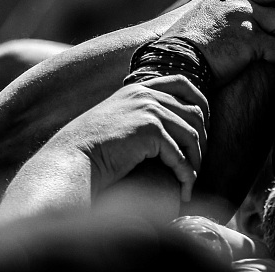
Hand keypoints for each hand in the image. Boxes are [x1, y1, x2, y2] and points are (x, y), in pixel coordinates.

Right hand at [49, 75, 207, 201]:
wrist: (70, 162)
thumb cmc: (89, 150)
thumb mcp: (117, 121)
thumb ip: (139, 115)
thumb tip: (166, 128)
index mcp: (138, 88)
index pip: (183, 83)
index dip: (200, 102)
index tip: (204, 127)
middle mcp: (146, 94)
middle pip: (195, 111)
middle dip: (203, 139)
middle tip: (198, 163)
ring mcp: (149, 109)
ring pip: (192, 135)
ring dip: (196, 162)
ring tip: (190, 181)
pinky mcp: (150, 130)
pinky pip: (180, 155)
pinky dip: (186, 175)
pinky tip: (184, 191)